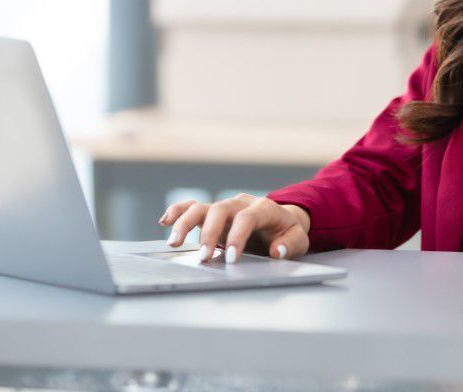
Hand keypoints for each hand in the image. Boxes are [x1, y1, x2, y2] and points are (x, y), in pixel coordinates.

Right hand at [159, 194, 311, 262]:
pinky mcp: (212, 214)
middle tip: (203, 258)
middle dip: (209, 233)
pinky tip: (164, 221)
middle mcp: (240, 203)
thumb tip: (276, 251)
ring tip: (174, 242)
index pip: (247, 218)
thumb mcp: (297, 239)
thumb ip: (290, 245)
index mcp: (263, 208)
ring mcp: (225, 207)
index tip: (231, 259)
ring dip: (185, 222)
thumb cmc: (287, 232)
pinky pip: (192, 206)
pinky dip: (177, 211)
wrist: (281, 221)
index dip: (238, 236)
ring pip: (201, 207)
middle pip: (220, 209)